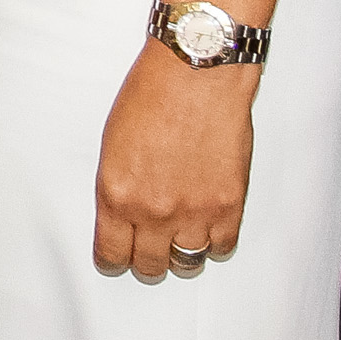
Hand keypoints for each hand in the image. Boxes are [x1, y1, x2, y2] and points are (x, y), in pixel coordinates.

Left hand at [93, 40, 259, 280]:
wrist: (197, 72)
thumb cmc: (153, 94)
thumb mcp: (112, 145)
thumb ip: (118, 188)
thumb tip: (123, 215)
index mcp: (116, 195)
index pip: (111, 255)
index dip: (114, 260)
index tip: (118, 257)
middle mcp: (153, 211)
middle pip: (149, 267)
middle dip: (147, 260)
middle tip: (151, 247)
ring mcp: (194, 212)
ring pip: (186, 264)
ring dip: (182, 253)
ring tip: (181, 236)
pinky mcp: (229, 206)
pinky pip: (222, 248)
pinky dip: (215, 241)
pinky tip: (208, 226)